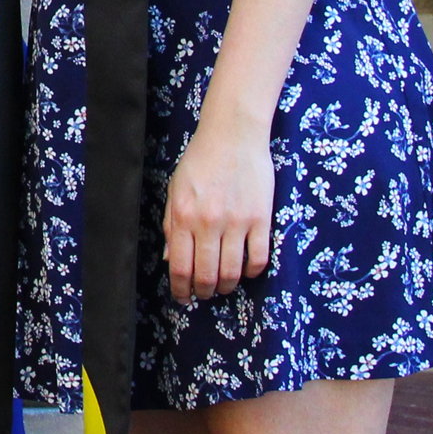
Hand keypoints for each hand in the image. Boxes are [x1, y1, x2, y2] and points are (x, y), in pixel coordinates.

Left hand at [161, 102, 274, 303]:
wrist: (233, 136)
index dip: (180, 288)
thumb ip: (171, 225)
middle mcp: (208, 223)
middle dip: (203, 292)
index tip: (182, 297)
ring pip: (232, 271)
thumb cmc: (200, 162)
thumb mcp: (176, 191)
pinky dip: (252, 272)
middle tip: (202, 295)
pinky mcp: (261, 219)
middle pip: (206, 275)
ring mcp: (237, 222)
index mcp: (183, 216)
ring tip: (222, 286)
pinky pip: (259, 258)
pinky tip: (245, 270)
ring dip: (226, 286)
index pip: (180, 266)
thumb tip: (171, 260)